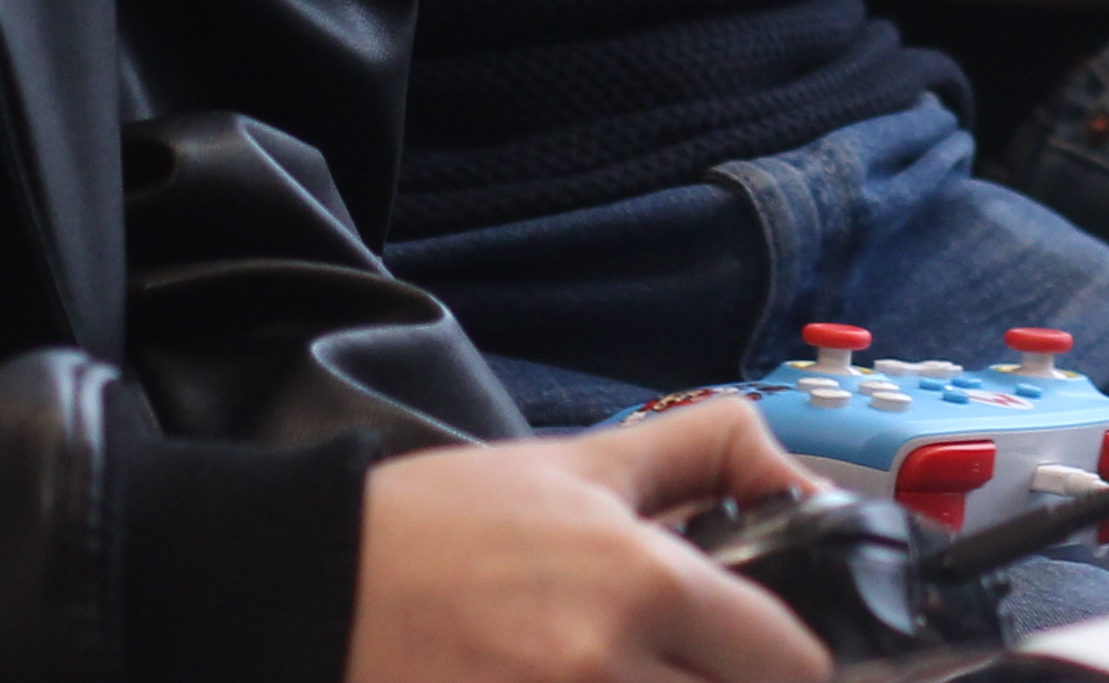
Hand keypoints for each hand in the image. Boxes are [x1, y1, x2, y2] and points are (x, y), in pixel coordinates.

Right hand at [346, 413, 824, 682]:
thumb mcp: (578, 460)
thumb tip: (797, 477)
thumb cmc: (439, 524)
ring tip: (635, 677)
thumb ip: (703, 449)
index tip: (763, 648)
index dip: (790, 657)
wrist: (311, 586)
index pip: (792, 663)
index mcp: (645, 584)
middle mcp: (610, 672)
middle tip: (691, 662)